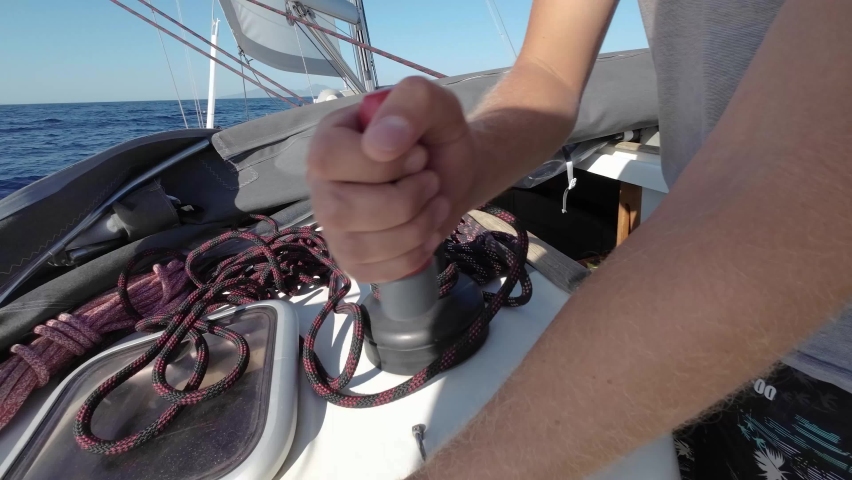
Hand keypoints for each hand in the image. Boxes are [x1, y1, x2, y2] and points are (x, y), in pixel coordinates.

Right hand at [307, 77, 481, 282]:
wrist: (454, 174)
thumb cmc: (436, 137)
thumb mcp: (435, 104)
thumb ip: (411, 103)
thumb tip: (380, 144)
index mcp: (329, 140)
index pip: (328, 158)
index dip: (381, 165)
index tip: (418, 155)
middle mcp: (320, 184)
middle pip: (341, 210)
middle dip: (404, 200)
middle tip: (429, 181)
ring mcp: (333, 226)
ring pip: (360, 245)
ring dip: (415, 227)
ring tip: (433, 203)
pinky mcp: (352, 259)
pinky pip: (374, 271)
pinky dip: (413, 254)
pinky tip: (425, 231)